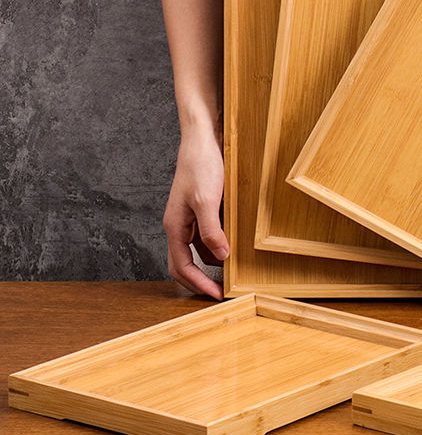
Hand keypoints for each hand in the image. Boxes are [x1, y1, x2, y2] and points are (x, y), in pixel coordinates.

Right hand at [162, 129, 228, 298]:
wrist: (203, 139)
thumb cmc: (200, 166)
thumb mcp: (207, 200)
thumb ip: (211, 231)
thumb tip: (221, 257)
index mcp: (174, 226)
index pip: (181, 267)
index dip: (198, 284)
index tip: (215, 295)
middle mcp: (180, 225)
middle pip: (185, 263)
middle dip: (200, 280)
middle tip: (220, 291)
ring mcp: (190, 216)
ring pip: (197, 249)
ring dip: (211, 263)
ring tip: (231, 272)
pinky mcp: (202, 207)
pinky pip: (207, 234)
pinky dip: (218, 244)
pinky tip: (233, 245)